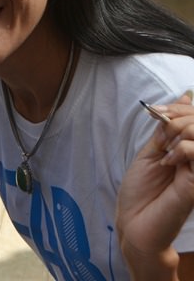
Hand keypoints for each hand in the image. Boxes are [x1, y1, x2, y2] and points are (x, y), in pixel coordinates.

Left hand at [117, 91, 193, 278]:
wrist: (133, 222)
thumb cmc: (140, 191)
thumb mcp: (151, 152)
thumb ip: (167, 129)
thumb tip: (184, 98)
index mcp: (189, 149)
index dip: (180, 108)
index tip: (154, 111)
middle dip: (180, 117)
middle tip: (160, 130)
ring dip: (182, 130)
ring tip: (164, 147)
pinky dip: (183, 148)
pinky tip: (168, 160)